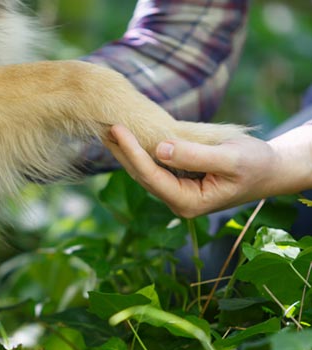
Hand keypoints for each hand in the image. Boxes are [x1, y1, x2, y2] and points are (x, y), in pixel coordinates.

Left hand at [107, 124, 311, 217]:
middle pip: (142, 176)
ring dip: (127, 152)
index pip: (151, 176)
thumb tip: (160, 148)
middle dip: (122, 151)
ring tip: (109, 130)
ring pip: (144, 173)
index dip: (132, 152)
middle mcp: (178, 203)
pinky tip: (128, 139)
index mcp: (188, 202)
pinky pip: (154, 168)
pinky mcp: (178, 185)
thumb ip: (195, 156)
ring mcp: (177, 195)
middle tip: (103, 125)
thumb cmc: (255, 164)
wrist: (268, 172)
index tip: (117, 128)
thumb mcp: (230, 157)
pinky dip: (140, 152)